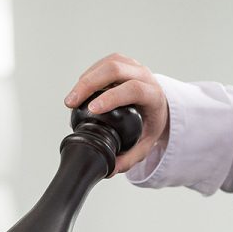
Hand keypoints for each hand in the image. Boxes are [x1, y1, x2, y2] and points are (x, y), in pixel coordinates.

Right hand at [64, 53, 169, 172]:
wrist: (161, 104)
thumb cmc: (152, 122)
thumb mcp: (146, 143)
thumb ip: (129, 157)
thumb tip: (110, 169)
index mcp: (153, 95)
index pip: (132, 89)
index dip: (111, 97)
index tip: (92, 109)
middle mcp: (144, 76)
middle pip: (115, 70)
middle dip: (89, 85)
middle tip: (71, 103)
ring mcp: (134, 66)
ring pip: (108, 64)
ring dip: (86, 79)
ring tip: (72, 98)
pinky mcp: (123, 62)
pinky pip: (103, 63)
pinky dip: (89, 74)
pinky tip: (80, 88)